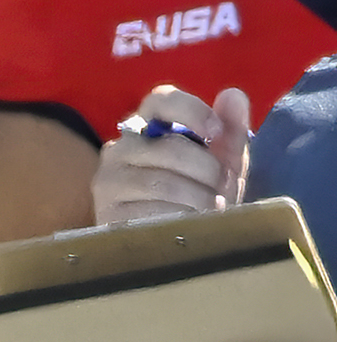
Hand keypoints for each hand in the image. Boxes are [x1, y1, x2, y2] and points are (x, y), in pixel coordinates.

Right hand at [90, 84, 249, 224]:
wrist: (168, 247)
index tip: (216, 133)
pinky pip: (153, 211)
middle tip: (220, 192)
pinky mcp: (106, 209)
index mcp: (148, 127)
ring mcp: (109, 178)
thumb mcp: (220, 168)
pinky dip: (180, 221)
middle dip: (209, 173)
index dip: (192, 110)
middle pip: (174, 148)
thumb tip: (235, 95)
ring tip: (206, 213)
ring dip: (199, 202)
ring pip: (165, 182)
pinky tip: (186, 227)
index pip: (161, 100)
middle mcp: (121, 146)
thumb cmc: (195, 199)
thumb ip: (230, 134)